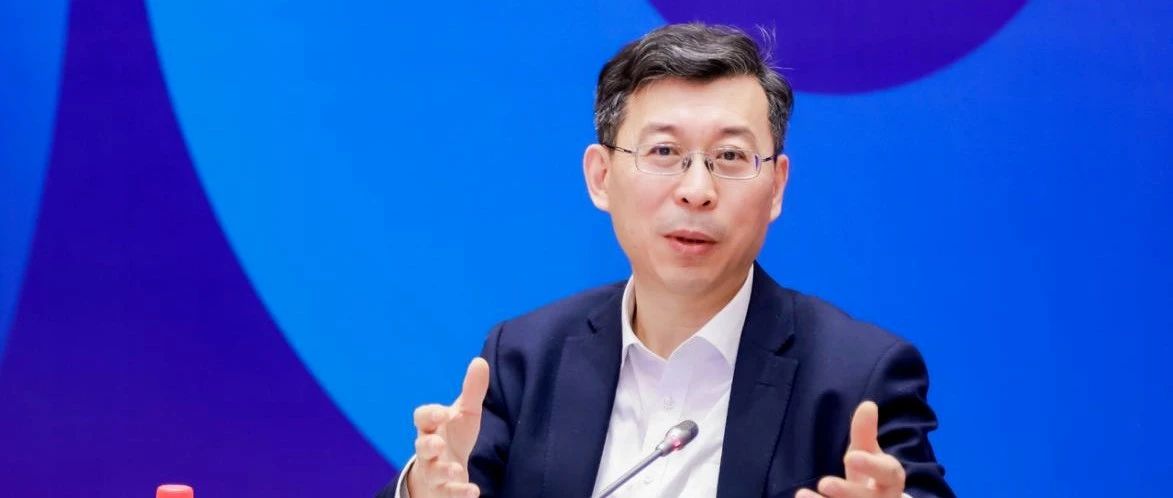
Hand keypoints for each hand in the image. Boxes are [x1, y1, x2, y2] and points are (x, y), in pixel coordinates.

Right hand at [407, 358, 489, 497]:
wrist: (444, 471)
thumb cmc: (453, 436)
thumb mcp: (464, 414)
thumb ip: (472, 391)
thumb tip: (480, 360)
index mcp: (431, 427)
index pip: (422, 418)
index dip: (430, 415)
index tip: (443, 412)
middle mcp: (428, 450)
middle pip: (421, 447)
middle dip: (427, 446)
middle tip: (438, 444)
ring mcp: (434, 471)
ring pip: (432, 472)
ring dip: (443, 471)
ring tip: (456, 471)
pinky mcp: (443, 490)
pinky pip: (448, 493)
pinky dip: (459, 493)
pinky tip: (473, 491)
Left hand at [796, 401, 905, 497]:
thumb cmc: (871, 474)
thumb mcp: (868, 453)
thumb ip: (865, 433)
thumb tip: (868, 404)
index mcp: (890, 480)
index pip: (888, 473)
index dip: (870, 466)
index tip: (849, 457)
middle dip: (847, 492)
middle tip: (824, 483)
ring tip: (802, 494)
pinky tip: (801, 497)